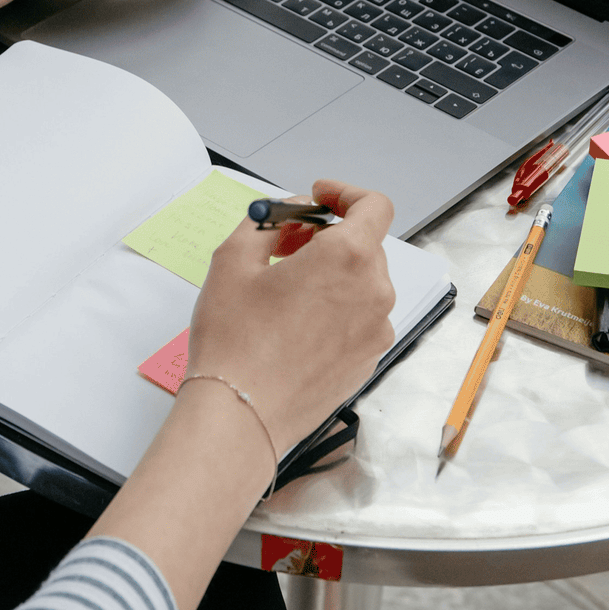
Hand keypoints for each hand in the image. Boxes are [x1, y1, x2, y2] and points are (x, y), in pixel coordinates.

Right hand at [182, 178, 396, 460]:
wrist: (241, 415)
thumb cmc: (236, 342)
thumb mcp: (232, 260)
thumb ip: (265, 222)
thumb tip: (282, 215)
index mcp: (348, 257)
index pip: (373, 206)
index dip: (345, 194)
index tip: (318, 199)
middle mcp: (374, 291)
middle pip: (364, 244)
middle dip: (327, 236)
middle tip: (284, 246)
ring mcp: (376, 330)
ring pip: (362, 283)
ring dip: (331, 274)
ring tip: (286, 289)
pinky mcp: (369, 360)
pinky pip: (359, 317)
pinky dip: (336, 308)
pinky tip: (296, 324)